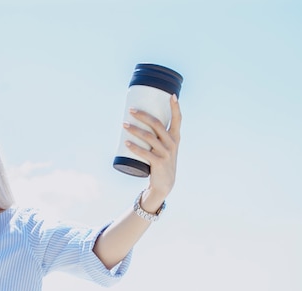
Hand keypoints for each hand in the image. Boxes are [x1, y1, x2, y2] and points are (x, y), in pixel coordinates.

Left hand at [123, 94, 181, 210]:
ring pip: (149, 137)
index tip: (171, 95)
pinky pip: (145, 153)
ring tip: (123, 125)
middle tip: (131, 110)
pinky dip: (134, 147)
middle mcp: (172, 143)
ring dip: (134, 129)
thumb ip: (157, 136)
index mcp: (175, 137)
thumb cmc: (161, 161)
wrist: (164, 184)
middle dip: (143, 115)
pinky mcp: (158, 163)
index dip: (175, 107)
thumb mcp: (164, 148)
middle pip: (157, 124)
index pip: (178, 119)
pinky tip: (126, 142)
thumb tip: (139, 122)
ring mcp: (166, 153)